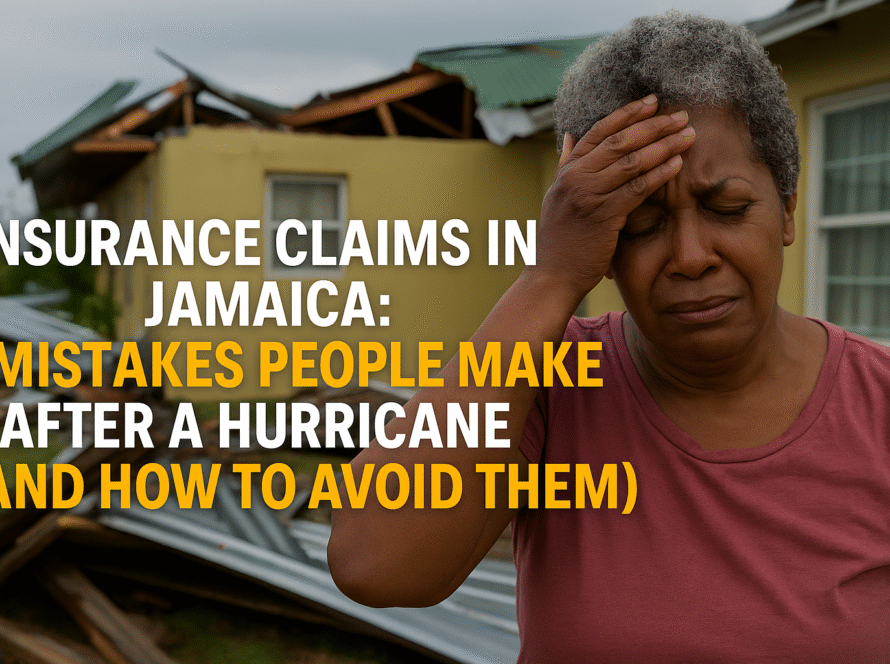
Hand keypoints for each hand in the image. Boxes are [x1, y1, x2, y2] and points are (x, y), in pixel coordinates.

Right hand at [533, 95, 694, 301]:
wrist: (552, 276)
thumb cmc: (560, 241)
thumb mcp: (556, 197)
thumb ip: (567, 166)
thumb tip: (572, 137)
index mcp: (566, 171)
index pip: (599, 131)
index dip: (628, 113)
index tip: (653, 102)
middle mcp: (575, 178)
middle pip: (620, 141)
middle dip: (654, 125)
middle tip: (681, 115)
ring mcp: (587, 196)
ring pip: (631, 161)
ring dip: (664, 145)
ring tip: (687, 135)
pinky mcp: (602, 216)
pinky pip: (636, 188)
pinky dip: (659, 174)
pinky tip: (677, 164)